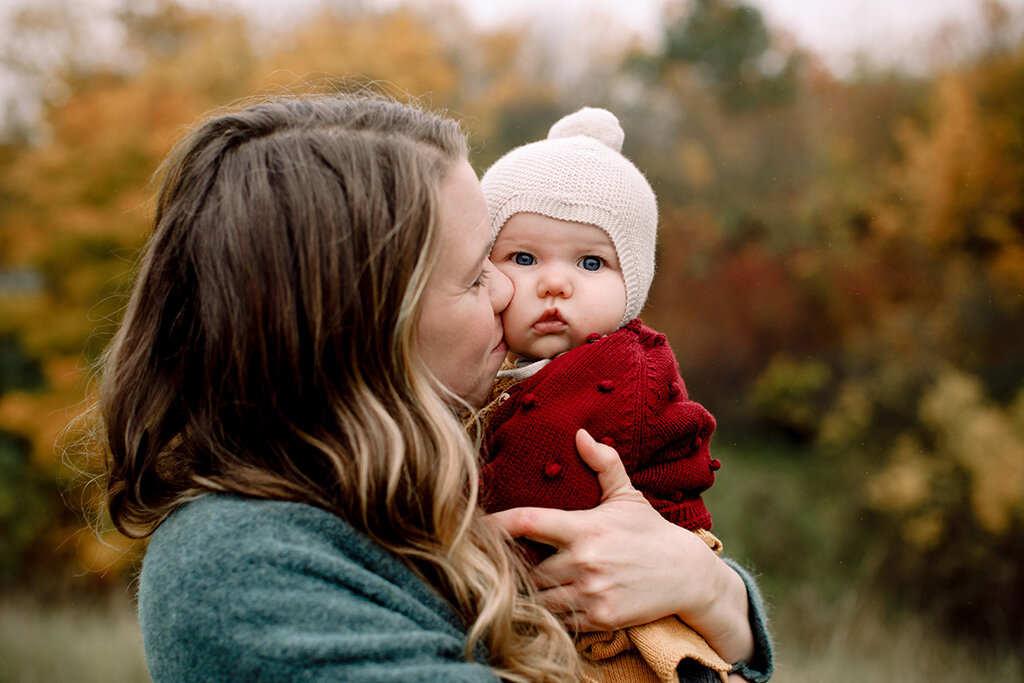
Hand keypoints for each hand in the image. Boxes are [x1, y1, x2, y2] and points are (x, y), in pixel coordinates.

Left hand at [487, 431, 729, 626]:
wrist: (686, 574)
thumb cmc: (649, 532)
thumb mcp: (626, 495)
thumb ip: (602, 463)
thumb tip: (579, 433)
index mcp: (584, 527)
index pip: (529, 522)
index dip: (498, 525)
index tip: (477, 527)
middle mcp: (585, 561)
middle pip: (527, 569)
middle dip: (518, 569)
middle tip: (508, 565)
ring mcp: (592, 592)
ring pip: (540, 598)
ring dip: (531, 594)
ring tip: (524, 587)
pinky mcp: (601, 618)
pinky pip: (561, 620)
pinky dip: (553, 615)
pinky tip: (552, 606)